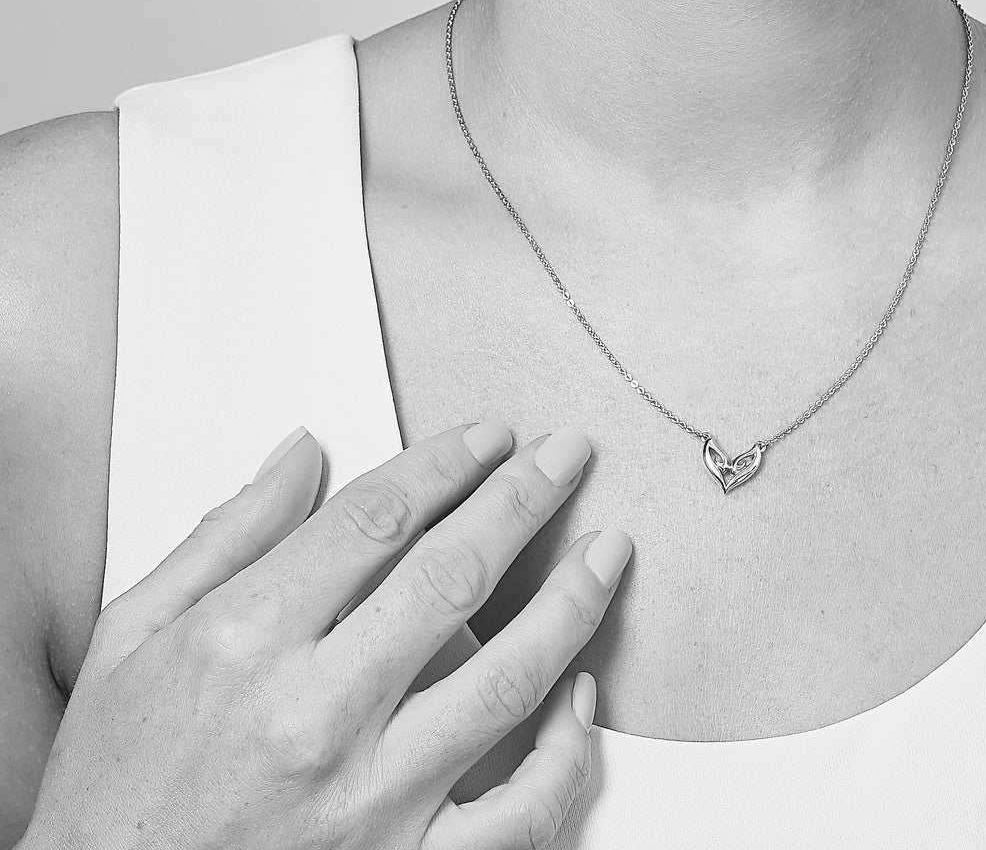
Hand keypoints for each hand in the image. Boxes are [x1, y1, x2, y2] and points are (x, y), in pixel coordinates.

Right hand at [21, 421, 630, 849]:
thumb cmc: (114, 793)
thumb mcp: (129, 642)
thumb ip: (224, 537)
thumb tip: (301, 453)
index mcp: (243, 645)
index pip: (377, 521)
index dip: (447, 462)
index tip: (491, 434)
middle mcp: (314, 718)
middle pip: (454, 575)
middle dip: (525, 499)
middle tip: (569, 455)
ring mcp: (371, 801)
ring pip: (509, 678)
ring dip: (575, 600)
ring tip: (611, 548)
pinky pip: (521, 811)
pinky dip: (569, 752)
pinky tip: (584, 695)